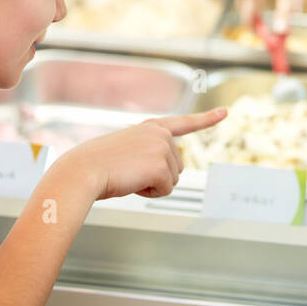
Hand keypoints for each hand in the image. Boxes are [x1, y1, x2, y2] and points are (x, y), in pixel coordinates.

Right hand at [63, 108, 226, 200]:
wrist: (82, 171)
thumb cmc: (94, 165)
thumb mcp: (122, 151)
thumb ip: (143, 153)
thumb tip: (154, 169)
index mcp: (149, 127)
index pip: (182, 122)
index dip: (205, 119)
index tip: (225, 112)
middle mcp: (159, 133)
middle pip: (176, 166)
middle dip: (156, 176)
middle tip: (129, 172)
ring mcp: (162, 147)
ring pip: (172, 179)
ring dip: (151, 184)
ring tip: (127, 175)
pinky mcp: (161, 165)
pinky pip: (166, 190)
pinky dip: (150, 193)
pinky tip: (132, 183)